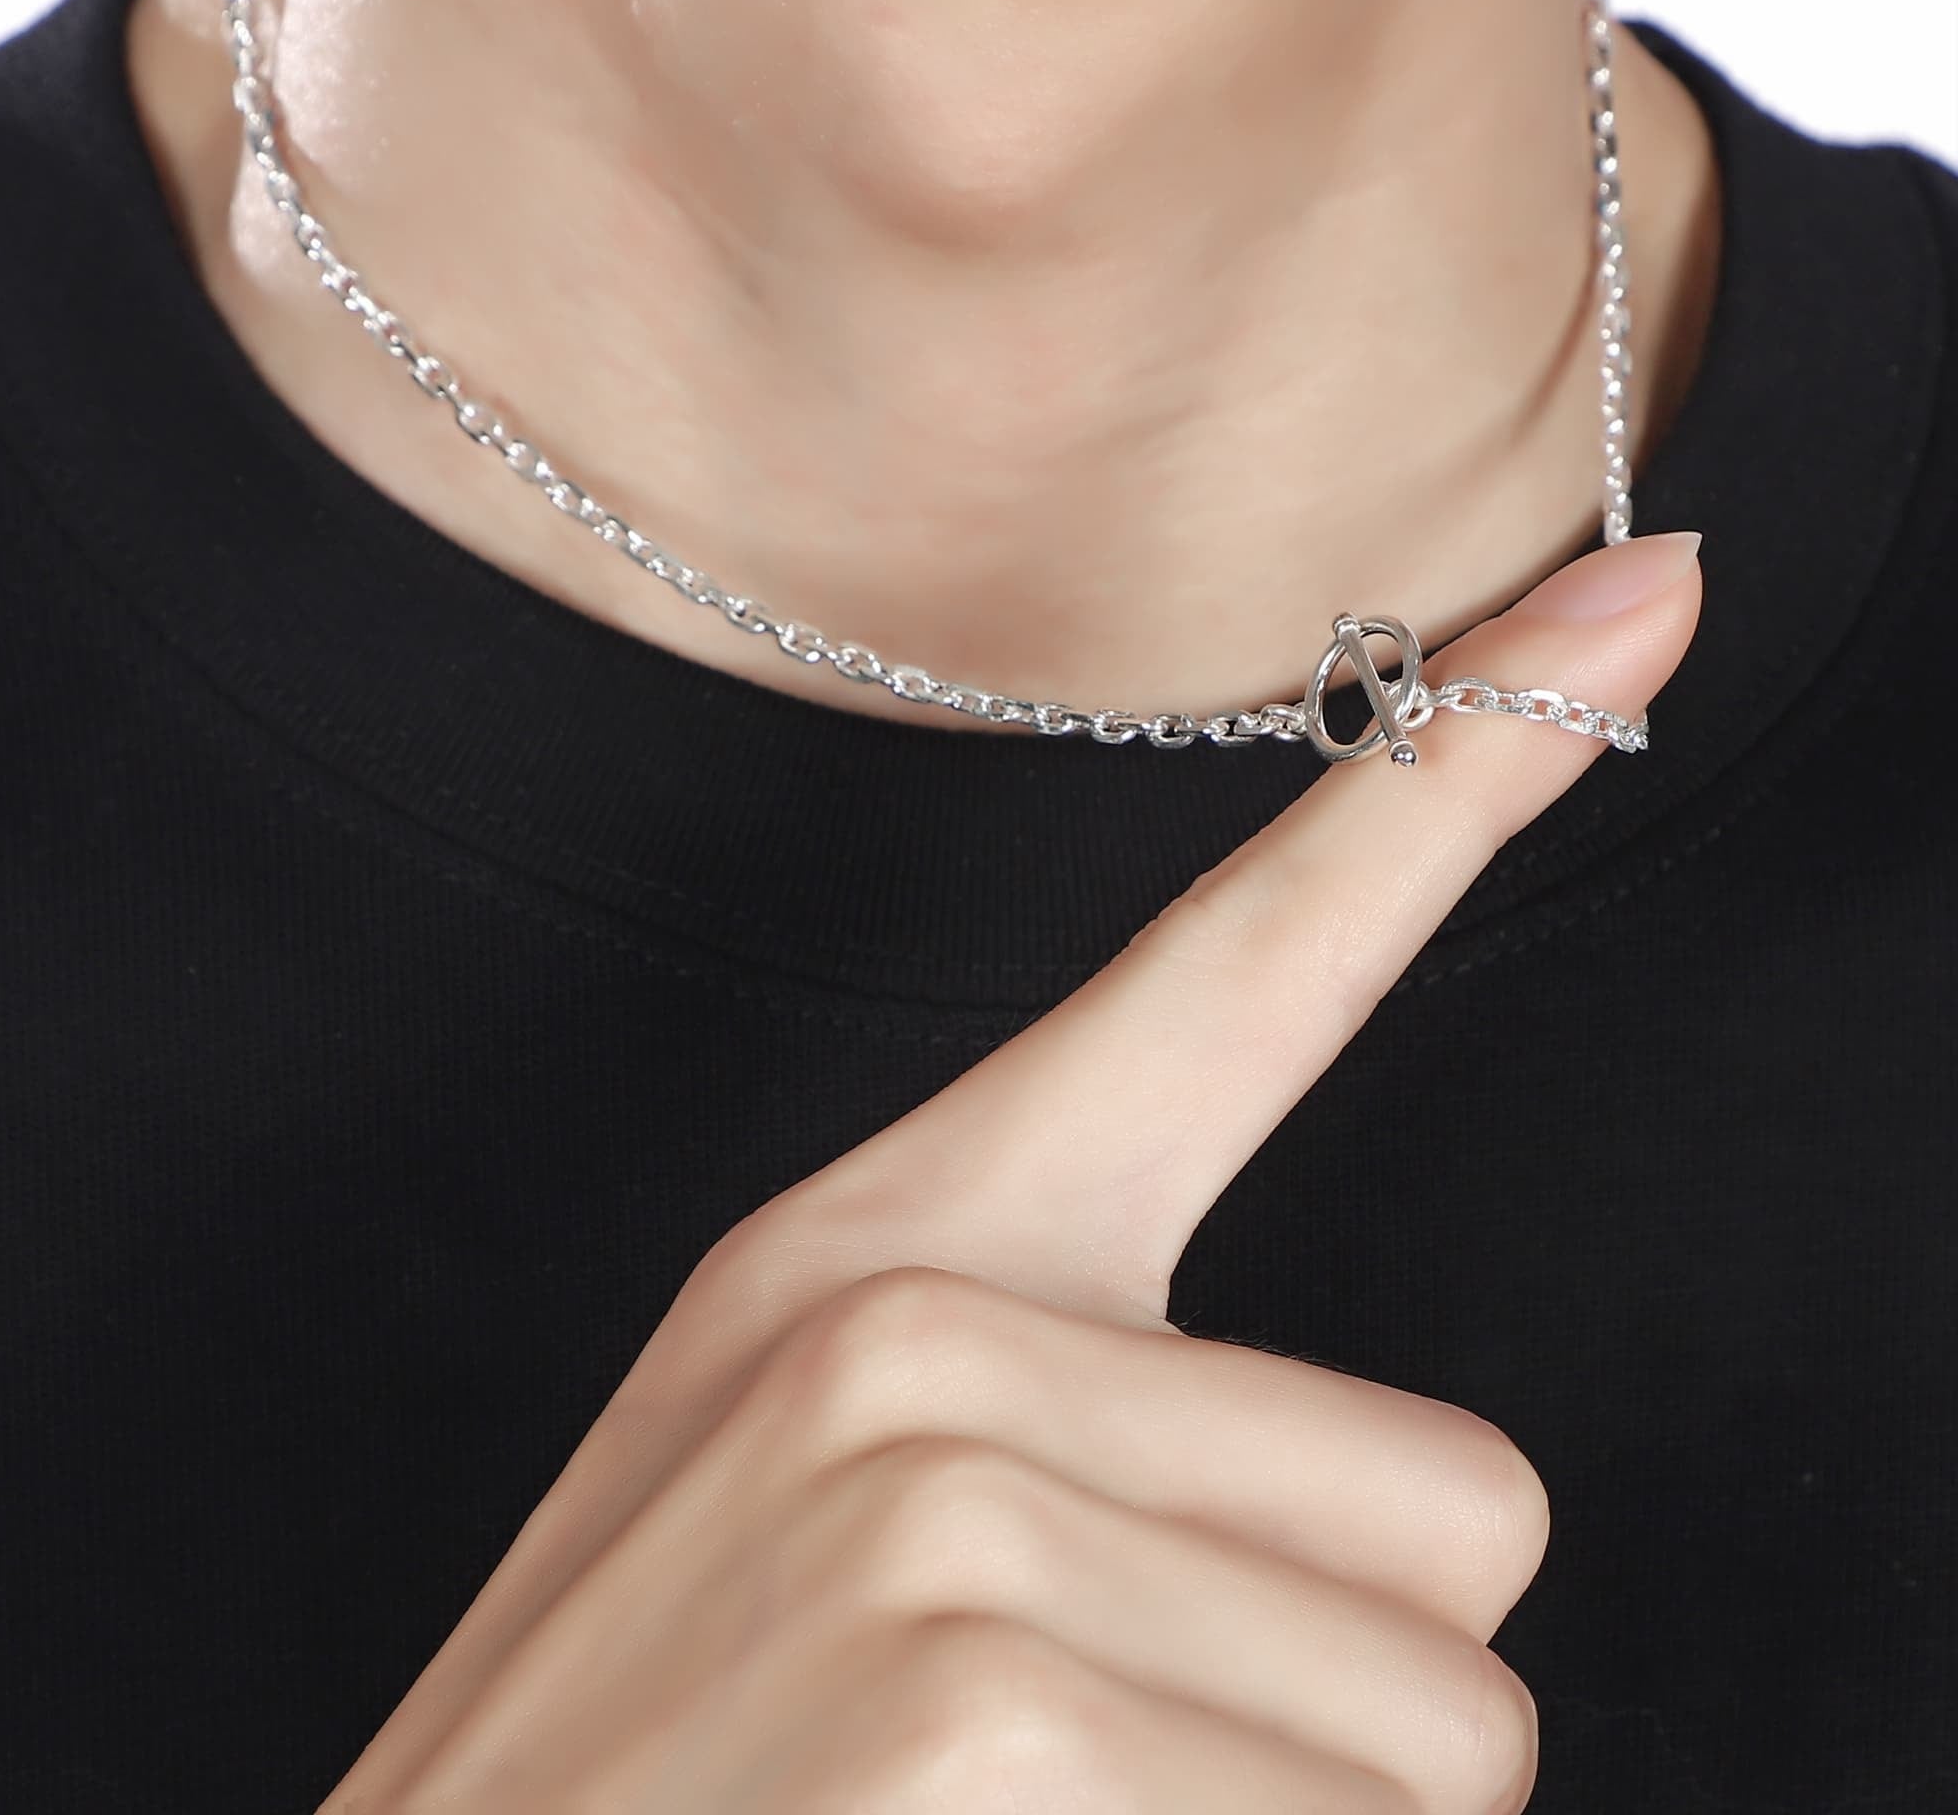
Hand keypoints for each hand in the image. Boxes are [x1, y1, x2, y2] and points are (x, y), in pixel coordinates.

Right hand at [321, 533, 1702, 1812]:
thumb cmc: (666, 1758)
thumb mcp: (833, 1520)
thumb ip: (1097, 1435)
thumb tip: (1432, 1540)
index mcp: (899, 1252)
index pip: (1242, 964)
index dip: (1455, 789)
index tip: (1636, 604)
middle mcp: (924, 1336)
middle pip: (1468, 1512)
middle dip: (1337, 1691)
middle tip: (1094, 1756)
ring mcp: (952, 1518)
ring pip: (1452, 1734)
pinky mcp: (990, 1719)